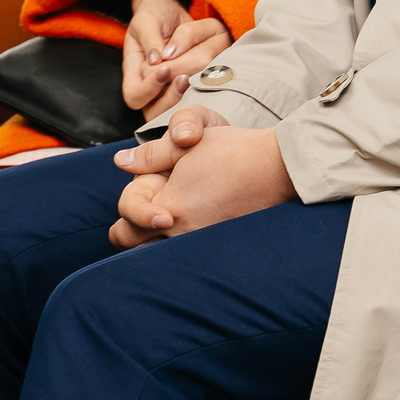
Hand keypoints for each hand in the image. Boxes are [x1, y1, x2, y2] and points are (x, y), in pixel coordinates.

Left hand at [110, 107, 294, 247]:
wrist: (279, 169)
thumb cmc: (233, 152)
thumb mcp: (185, 145)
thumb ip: (149, 156)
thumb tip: (120, 161)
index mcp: (169, 208)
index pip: (125, 213)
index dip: (134, 196)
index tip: (157, 183)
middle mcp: (182, 234)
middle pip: (129, 243)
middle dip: (131, 224)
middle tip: (150, 205)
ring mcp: (199, 245)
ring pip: (151, 253)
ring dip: (150, 237)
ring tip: (168, 213)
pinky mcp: (216, 250)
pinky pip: (179, 255)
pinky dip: (174, 244)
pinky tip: (188, 223)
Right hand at [121, 0, 229, 116]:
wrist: (171, 11)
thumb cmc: (153, 15)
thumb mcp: (147, 20)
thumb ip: (150, 39)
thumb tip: (156, 60)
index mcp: (133, 72)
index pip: (134, 96)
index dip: (149, 88)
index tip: (164, 68)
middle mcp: (149, 87)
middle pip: (155, 109)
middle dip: (171, 92)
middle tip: (185, 75)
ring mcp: (167, 90)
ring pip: (175, 109)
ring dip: (186, 94)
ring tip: (197, 74)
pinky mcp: (188, 87)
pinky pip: (192, 99)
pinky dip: (200, 90)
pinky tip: (207, 76)